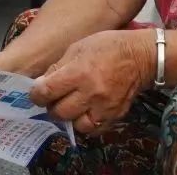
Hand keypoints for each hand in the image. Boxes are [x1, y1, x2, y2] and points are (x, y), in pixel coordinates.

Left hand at [28, 30, 153, 134]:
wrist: (140, 57)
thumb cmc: (106, 46)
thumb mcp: (78, 48)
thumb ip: (58, 67)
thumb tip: (42, 84)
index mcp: (79, 72)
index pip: (48, 92)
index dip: (36, 95)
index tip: (36, 93)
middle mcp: (90, 93)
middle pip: (60, 112)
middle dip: (52, 106)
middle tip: (54, 99)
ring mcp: (104, 108)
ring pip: (76, 125)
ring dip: (69, 117)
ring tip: (70, 106)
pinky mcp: (115, 116)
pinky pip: (94, 129)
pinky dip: (86, 123)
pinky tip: (85, 112)